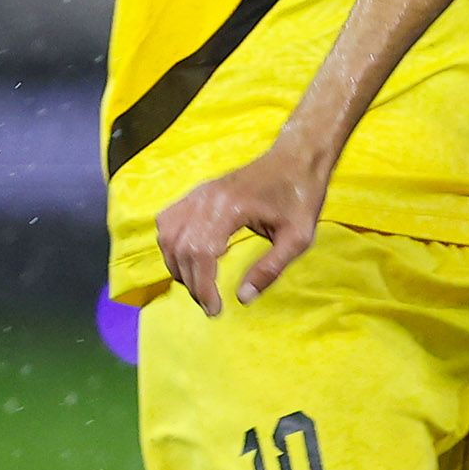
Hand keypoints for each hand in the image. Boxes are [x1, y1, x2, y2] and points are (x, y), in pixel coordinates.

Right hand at [156, 145, 324, 315]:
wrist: (296, 159)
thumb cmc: (301, 196)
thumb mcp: (298, 238)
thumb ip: (270, 269)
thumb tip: (243, 298)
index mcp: (229, 207)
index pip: (200, 253)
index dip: (203, 287)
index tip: (215, 310)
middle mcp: (206, 198)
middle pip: (180, 248)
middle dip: (191, 282)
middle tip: (210, 304)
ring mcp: (198, 193)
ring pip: (168, 235)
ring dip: (177, 265)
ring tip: (200, 285)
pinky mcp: (198, 193)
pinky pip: (168, 222)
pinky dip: (172, 245)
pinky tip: (191, 259)